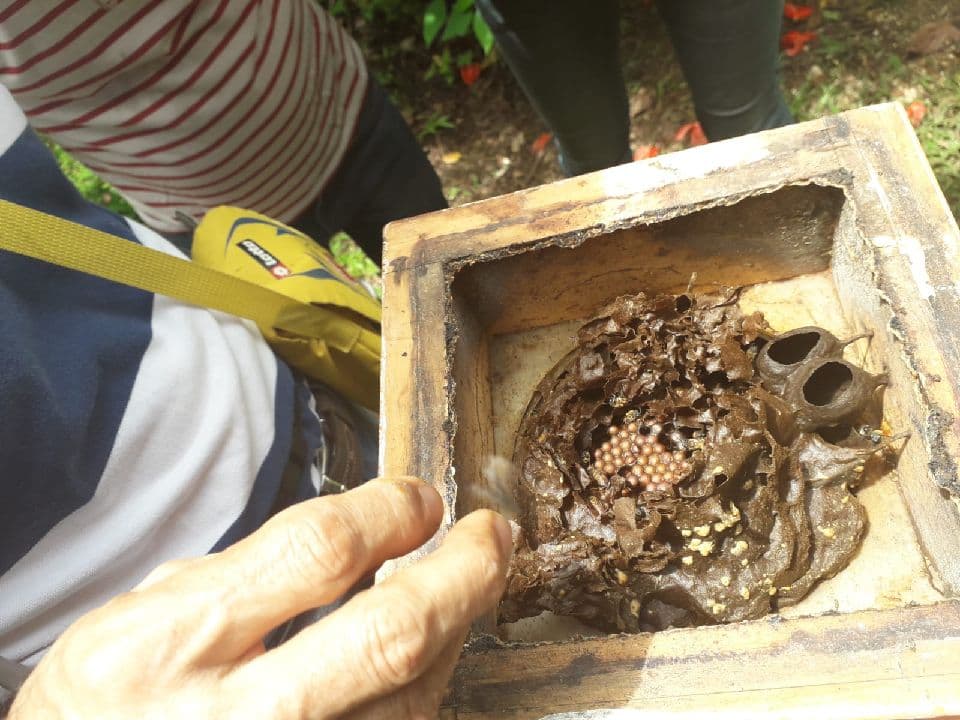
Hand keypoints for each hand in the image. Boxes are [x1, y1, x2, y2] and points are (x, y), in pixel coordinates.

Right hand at [10, 477, 510, 718]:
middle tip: (492, 534)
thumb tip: (365, 533)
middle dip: (465, 570)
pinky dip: (425, 686)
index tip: (421, 497)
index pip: (317, 550)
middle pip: (392, 633)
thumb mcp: (137, 617)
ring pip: (414, 696)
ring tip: (463, 588)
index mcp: (168, 644)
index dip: (390, 511)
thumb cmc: (102, 709)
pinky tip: (428, 655)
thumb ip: (246, 572)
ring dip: (455, 630)